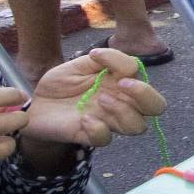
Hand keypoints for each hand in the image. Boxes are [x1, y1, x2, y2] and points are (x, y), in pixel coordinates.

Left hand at [26, 49, 167, 146]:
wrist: (36, 106)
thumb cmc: (60, 84)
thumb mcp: (78, 65)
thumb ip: (100, 59)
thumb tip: (106, 54)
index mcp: (121, 83)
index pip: (142, 76)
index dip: (127, 66)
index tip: (98, 58)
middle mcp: (122, 103)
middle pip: (157, 106)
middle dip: (145, 95)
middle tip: (123, 85)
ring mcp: (109, 121)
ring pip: (138, 126)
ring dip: (123, 111)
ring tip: (100, 100)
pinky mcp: (92, 136)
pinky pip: (106, 139)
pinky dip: (97, 128)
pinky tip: (82, 119)